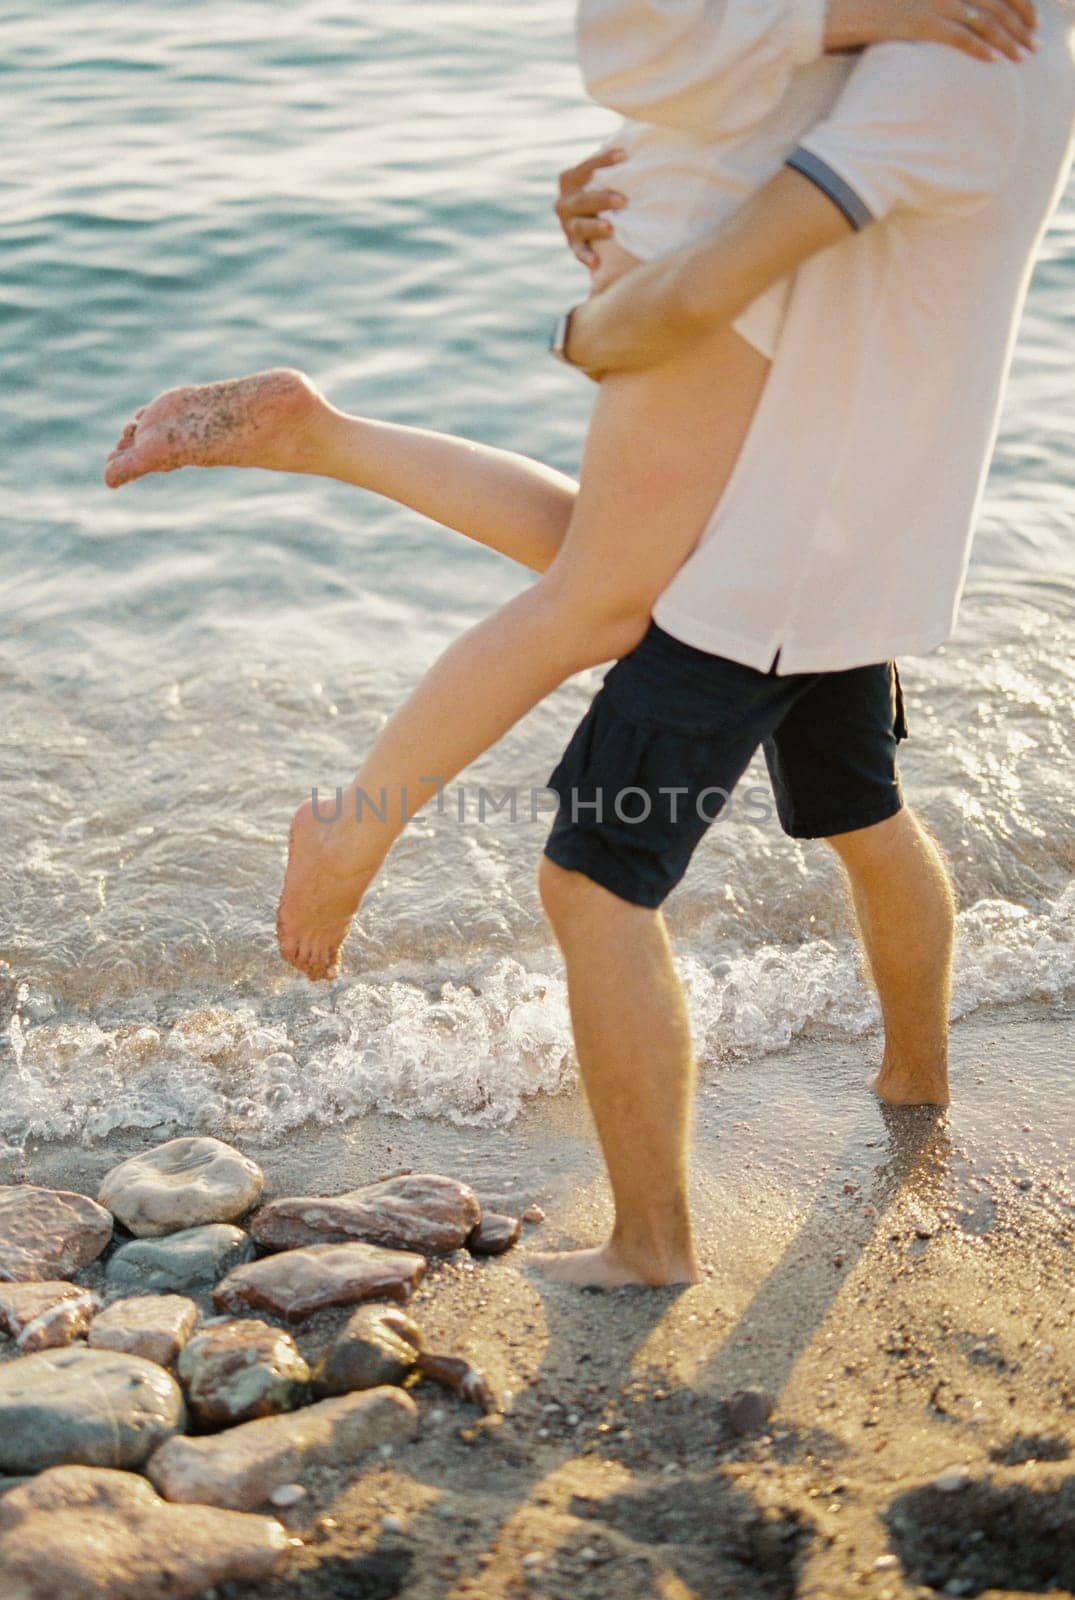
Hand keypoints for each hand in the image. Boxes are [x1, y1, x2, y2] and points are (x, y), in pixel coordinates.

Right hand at [555, 147, 628, 268]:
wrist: (595, 222)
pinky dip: (586, 256)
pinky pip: (578, 251)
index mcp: (570, 180)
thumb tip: (642, 131)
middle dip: (602, 199)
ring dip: (594, 227)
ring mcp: (567, 225)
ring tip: (611, 229)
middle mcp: (565, 202)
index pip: (586, 168)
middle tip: (624, 201)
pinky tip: (595, 262)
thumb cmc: (606, 190)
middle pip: (582, 199)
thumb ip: (616, 163)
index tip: (625, 156)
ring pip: (579, 225)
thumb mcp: (606, 176)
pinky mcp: (574, 245)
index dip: (603, 161)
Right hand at [824, 0, 1037, 61]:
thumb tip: (956, 25)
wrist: (834, 13)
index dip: (1018, 3)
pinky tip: (994, 60)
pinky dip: (978, 47)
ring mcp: (929, 1)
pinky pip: (956, 35)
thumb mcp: (907, 5)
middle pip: (995, 0)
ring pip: (983, 19)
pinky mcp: (916, 22)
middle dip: (1019, 24)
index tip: (1031, 22)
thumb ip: (934, 10)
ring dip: (1007, 39)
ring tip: (1021, 57)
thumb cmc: (868, 12)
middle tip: (1033, 45)